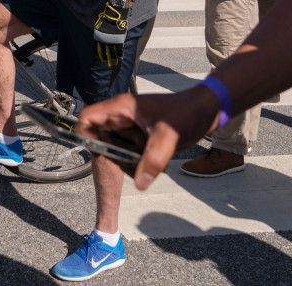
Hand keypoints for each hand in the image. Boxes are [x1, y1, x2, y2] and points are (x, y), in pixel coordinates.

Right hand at [78, 87, 220, 189]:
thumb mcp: (169, 136)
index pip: (88, 118)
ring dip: (125, 162)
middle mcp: (121, 118)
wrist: (206, 111)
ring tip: (145, 165)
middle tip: (131, 164)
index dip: (86, 135)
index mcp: (121, 108)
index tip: (100, 153)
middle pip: (99, 138)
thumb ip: (153, 159)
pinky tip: (152, 165)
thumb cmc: (186, 113)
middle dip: (111, 156)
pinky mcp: (139, 138)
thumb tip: (140, 183)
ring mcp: (130, 129)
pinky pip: (127, 154)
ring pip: (114, 149)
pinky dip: (135, 163)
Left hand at [93, 0, 129, 66]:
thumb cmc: (107, 18)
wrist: (114, 14)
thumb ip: (100, 33)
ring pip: (112, 52)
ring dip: (113, 59)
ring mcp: (112, 40)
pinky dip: (120, 55)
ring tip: (113, 64)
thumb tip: (99, 38)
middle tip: (106, 65)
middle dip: (106, 59)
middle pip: (105, 52)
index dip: (99, 55)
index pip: (98, 48)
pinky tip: (120, 59)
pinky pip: (119, 49)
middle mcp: (104, 40)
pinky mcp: (119, 39)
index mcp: (99, 37)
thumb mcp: (100, 26)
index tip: (99, 60)